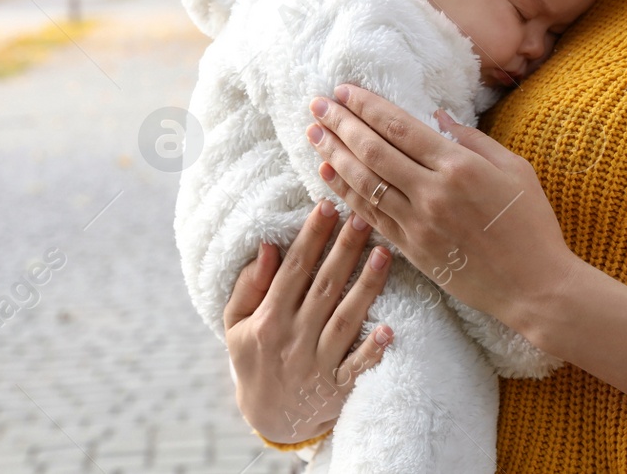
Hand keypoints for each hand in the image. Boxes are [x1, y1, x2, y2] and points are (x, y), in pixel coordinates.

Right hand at [223, 197, 396, 443]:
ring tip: (384, 253)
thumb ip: (249, 285)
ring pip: (345, 320)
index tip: (328, 206)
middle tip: (363, 217)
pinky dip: (373, 351)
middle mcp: (293, 340)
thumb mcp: (236, 325)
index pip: (293, 270)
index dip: (311, 237)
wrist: (270, 420)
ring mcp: (318, 366)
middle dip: (344, 250)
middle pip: (324, 287)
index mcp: (268, 320)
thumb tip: (269, 246)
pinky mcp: (338, 389)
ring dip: (366, 286)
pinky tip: (390, 328)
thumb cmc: (254, 360)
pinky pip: (358, 368)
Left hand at [304, 84, 577, 336]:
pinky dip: (345, 194)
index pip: (399, 128)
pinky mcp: (412, 250)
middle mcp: (433, 193)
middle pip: (373, 152)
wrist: (535, 287)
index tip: (344, 91)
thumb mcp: (515, 169)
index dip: (367, 107)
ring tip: (314, 135)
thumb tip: (436, 116)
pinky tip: (328, 176)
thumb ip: (473, 139)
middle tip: (316, 106)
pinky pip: (370, 217)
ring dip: (334, 156)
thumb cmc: (531, 224)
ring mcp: (419, 224)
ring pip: (365, 184)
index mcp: (459, 166)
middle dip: (341, 124)